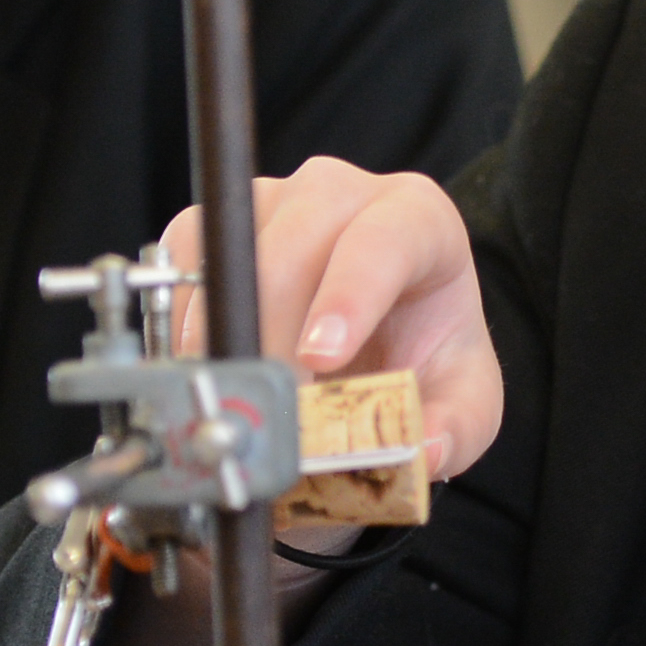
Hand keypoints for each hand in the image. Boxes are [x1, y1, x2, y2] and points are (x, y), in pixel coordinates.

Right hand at [151, 158, 498, 538]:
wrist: (378, 334)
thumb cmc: (422, 349)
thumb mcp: (462, 397)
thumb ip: (457, 426)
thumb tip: (423, 451)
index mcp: (416, 218)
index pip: (382, 241)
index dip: (348, 298)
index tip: (321, 359)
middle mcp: (339, 194)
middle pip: (291, 249)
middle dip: (273, 337)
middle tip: (270, 410)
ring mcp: (269, 201)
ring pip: (229, 256)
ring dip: (224, 338)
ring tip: (238, 402)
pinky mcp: (213, 226)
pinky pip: (184, 267)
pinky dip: (187, 329)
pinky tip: (210, 374)